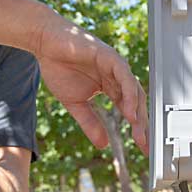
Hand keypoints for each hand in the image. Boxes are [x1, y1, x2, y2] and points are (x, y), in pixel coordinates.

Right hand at [34, 16, 147, 153]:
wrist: (45, 44)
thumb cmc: (59, 67)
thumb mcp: (75, 104)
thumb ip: (90, 122)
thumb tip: (103, 145)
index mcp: (111, 87)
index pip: (129, 110)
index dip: (137, 128)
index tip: (143, 147)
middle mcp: (117, 77)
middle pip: (136, 103)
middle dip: (142, 125)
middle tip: (145, 145)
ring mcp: (115, 66)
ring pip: (134, 90)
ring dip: (138, 112)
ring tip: (139, 132)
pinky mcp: (110, 57)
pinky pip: (125, 77)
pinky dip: (129, 94)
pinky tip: (130, 112)